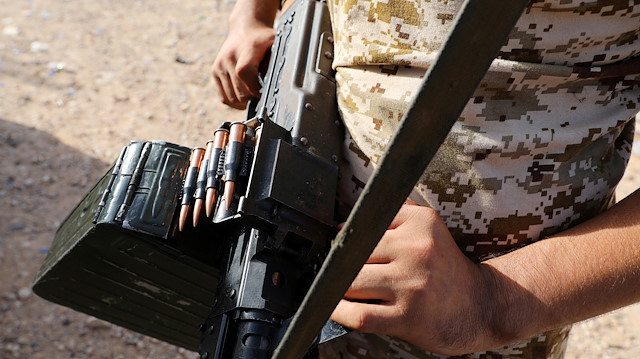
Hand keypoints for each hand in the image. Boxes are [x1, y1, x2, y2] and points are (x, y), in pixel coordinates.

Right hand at [211, 6, 276, 108]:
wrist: (245, 29)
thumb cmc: (264, 40)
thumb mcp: (276, 45)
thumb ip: (275, 65)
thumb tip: (276, 88)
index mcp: (246, 49)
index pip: (245, 73)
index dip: (256, 90)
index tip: (266, 94)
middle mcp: (229, 57)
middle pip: (239, 92)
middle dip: (253, 99)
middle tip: (262, 96)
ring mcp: (219, 65)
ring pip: (231, 98)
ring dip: (244, 103)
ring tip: (253, 96)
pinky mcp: (215, 72)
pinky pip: (224, 97)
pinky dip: (234, 102)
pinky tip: (244, 98)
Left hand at [330, 205, 493, 354]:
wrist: (481, 306)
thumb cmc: (447, 269)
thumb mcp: (431, 230)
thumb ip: (397, 217)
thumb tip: (345, 224)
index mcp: (422, 223)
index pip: (367, 224)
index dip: (348, 238)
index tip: (341, 248)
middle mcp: (417, 250)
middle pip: (355, 253)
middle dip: (339, 264)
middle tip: (336, 271)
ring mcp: (411, 284)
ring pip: (352, 282)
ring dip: (337, 288)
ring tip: (337, 288)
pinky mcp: (407, 317)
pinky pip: (360, 314)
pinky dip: (339, 312)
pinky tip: (335, 308)